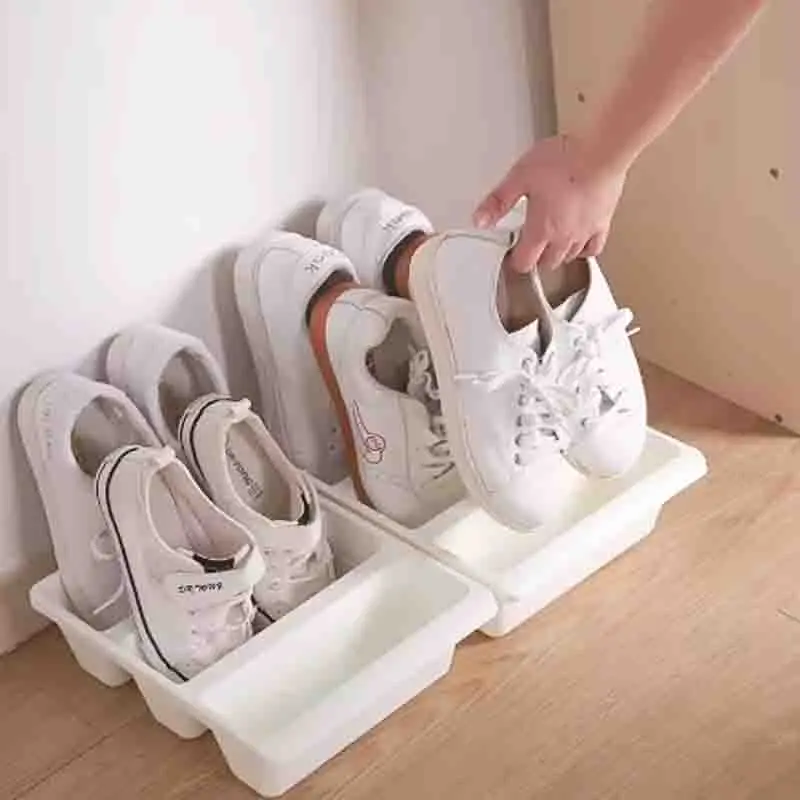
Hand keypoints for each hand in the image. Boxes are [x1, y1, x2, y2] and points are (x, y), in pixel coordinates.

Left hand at [474, 134, 627, 271]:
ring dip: (557, 254)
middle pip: (546, 263)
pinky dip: (584, 250)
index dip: (515, 260)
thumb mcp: (520, 176)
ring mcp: (584, 232)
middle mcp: (563, 237)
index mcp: (541, 230)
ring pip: (569, 258)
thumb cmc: (564, 160)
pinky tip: (578, 241)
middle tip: (529, 244)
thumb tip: (480, 220)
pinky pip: (593, 248)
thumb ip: (499, 201)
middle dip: (535, 257)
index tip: (512, 251)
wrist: (601, 151)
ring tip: (549, 241)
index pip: (524, 262)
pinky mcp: (602, 222)